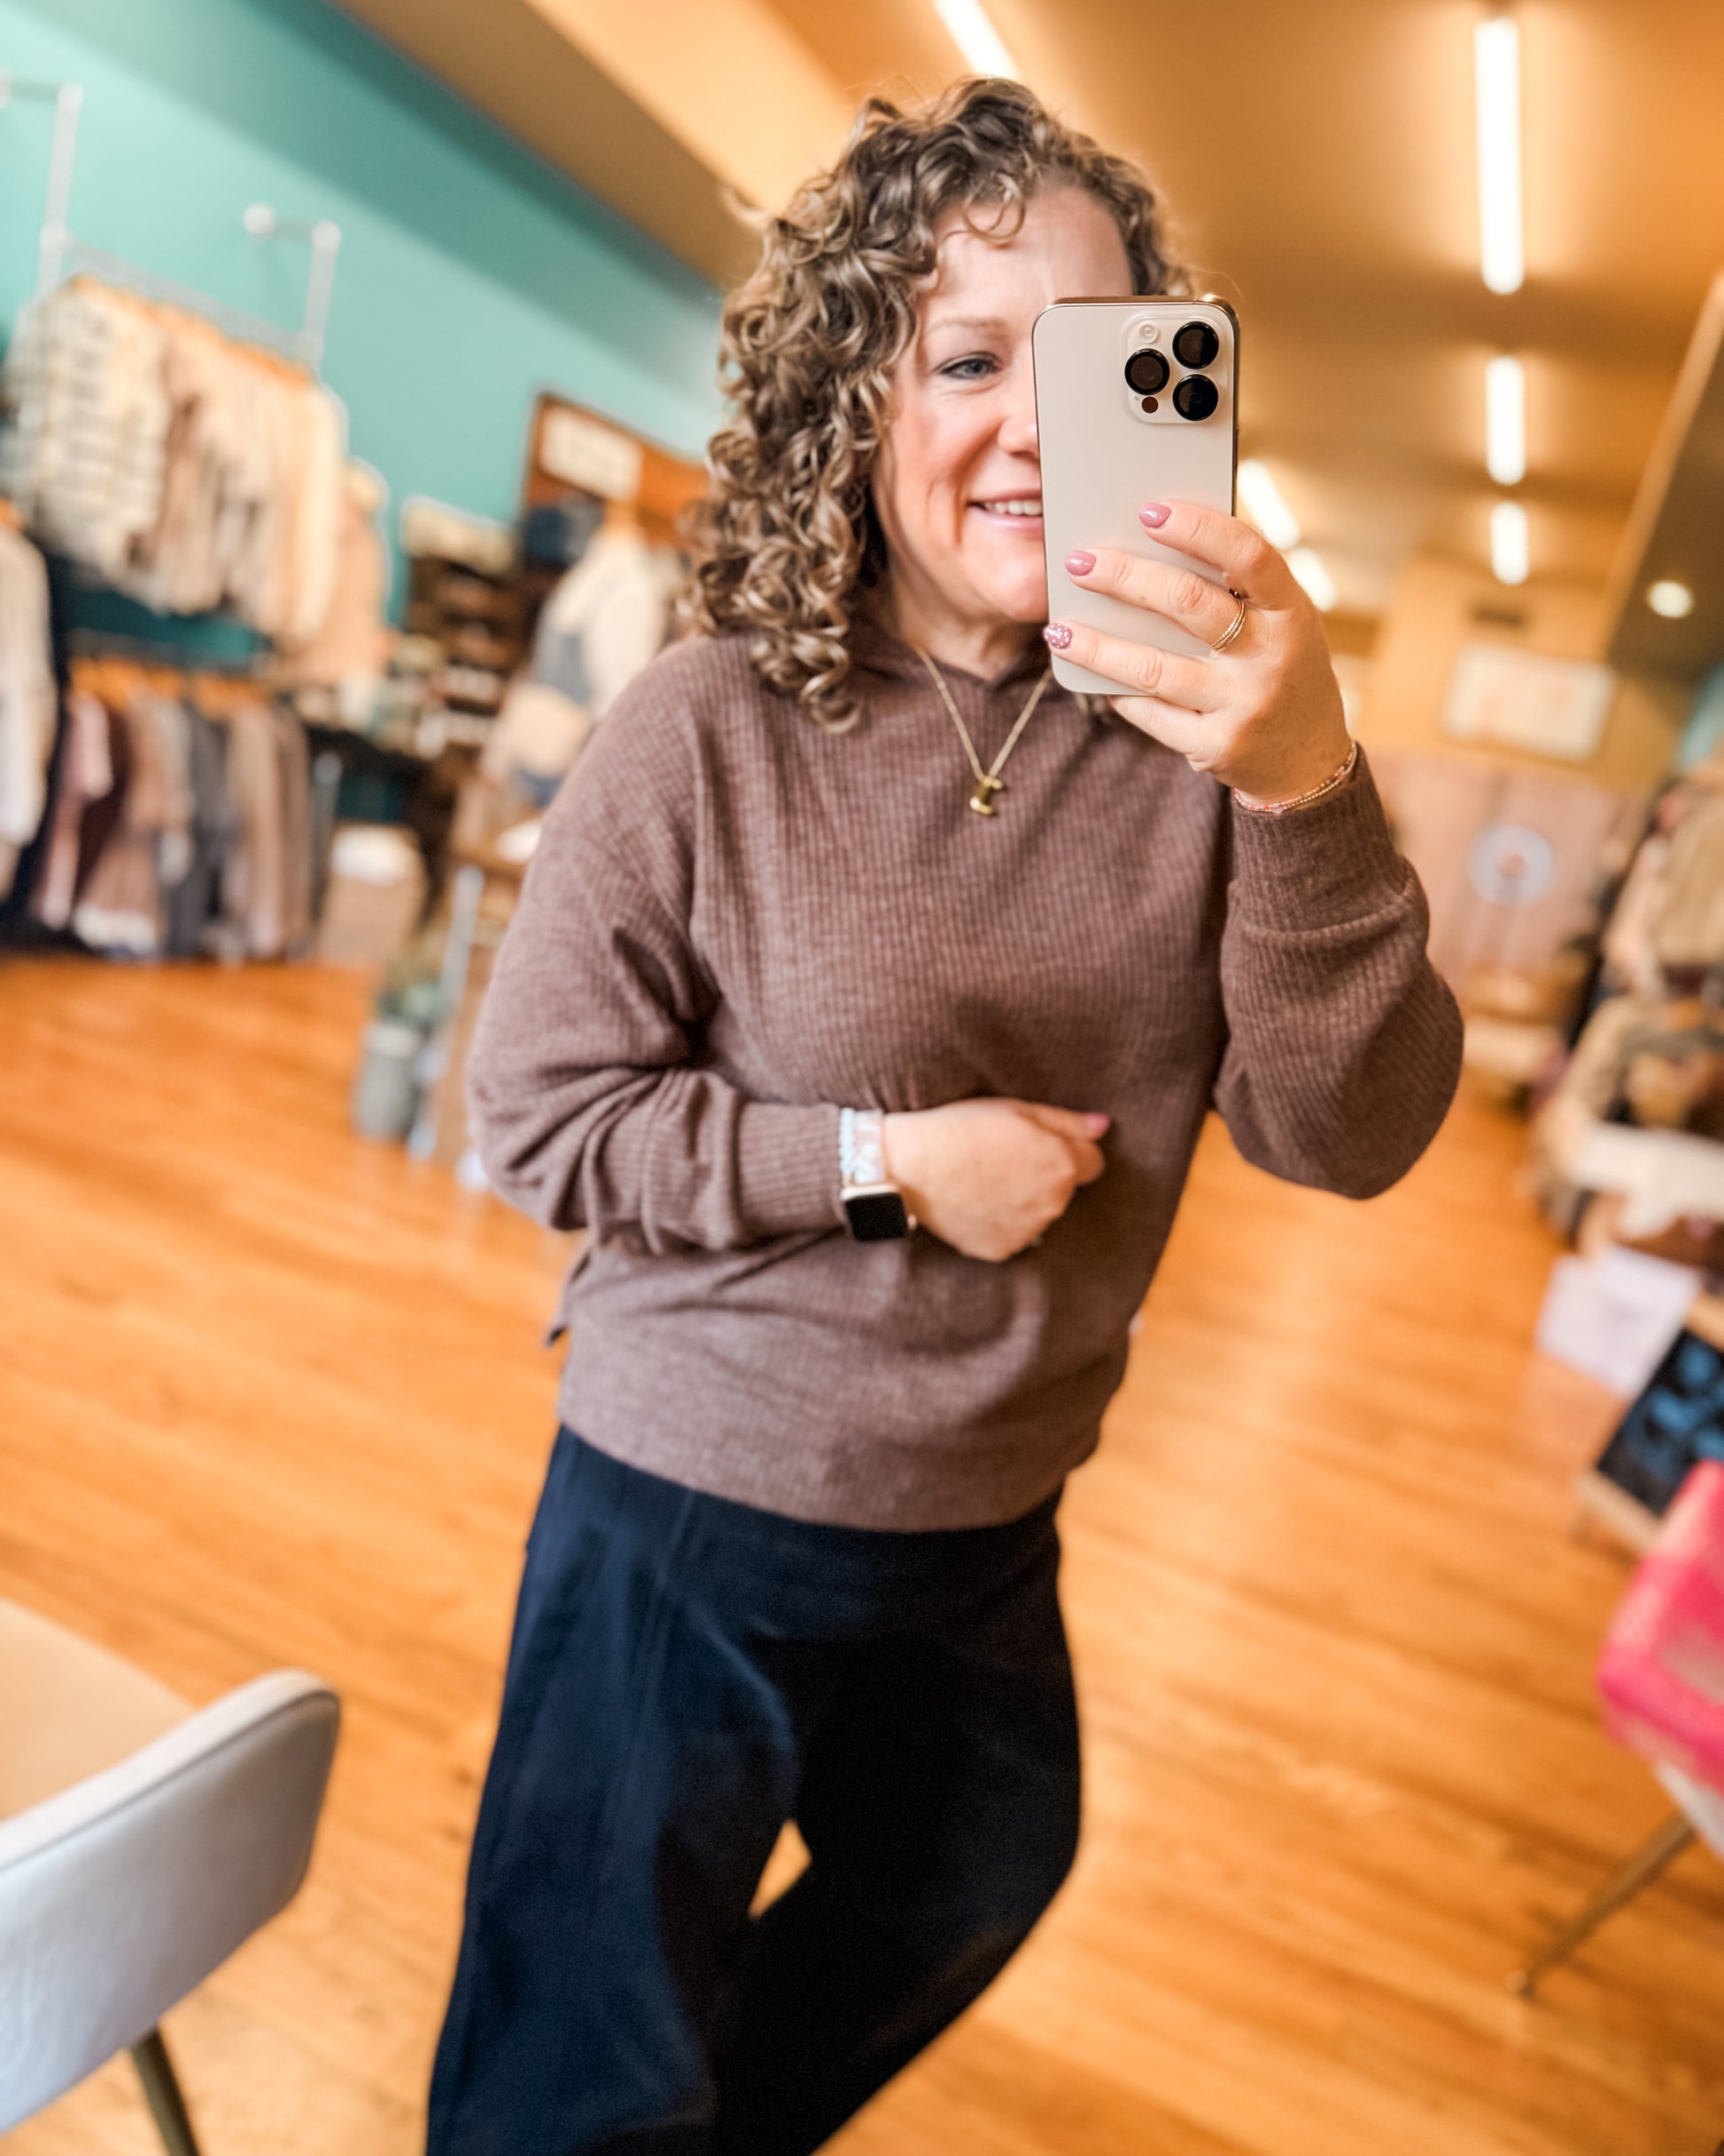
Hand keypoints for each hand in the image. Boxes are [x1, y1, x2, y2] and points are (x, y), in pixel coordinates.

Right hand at [882, 1099, 1108, 1262]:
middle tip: (1004, 1158)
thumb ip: (1067, 1122)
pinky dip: (1000, 1222)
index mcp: (1063, 1166)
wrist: (911, 1166)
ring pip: (1039, 1214)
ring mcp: (1028, 1232)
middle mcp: (1053, 1204)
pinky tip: (974, 1201)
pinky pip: (1012, 1235)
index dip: (1067, 1149)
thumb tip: (1103, 1126)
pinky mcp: (1001, 1250)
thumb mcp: (1017, 1109)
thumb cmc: (962, 1127)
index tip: (1038, 1144)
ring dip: (1024, 1201)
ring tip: (984, 1180)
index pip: (1093, 1162)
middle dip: (1046, 1175)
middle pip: (1064, 1189)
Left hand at [1047, 500, 1352, 806]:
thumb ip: (1236, 590)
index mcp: (1292, 612)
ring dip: (1098, 646)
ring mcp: (1244, 706)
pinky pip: (1151, 714)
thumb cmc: (1282, 669)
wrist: (1310, 760)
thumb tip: (1150, 547)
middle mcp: (1272, 658)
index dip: (1198, 529)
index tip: (1148, 510)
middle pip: (1188, 605)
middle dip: (1125, 578)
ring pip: (1154, 667)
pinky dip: (1117, 691)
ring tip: (1058, 630)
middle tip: (1078, 562)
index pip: (1248, 556)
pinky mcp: (1215, 747)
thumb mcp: (1282, 623)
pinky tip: (1090, 673)